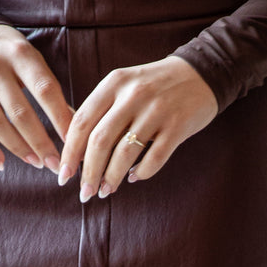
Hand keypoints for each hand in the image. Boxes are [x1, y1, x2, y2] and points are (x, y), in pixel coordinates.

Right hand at [0, 23, 74, 173]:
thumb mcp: (29, 57)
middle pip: (20, 113)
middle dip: (41, 143)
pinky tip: (1, 163)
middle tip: (56, 164)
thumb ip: (47, 87)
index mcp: (19, 53)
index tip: (74, 143)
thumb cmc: (5, 50)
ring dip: (19, 148)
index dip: (60, 119)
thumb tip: (72, 124)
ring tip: (36, 163)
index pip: (45, 90)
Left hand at [57, 56, 219, 199]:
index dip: (70, 152)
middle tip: (85, 193)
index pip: (82, 122)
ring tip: (106, 191)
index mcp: (113, 83)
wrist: (201, 73)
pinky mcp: (178, 126)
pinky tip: (135, 177)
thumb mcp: (123, 86)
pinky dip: (142, 173)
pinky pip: (154, 158)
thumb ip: (101, 111)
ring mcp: (157, 110)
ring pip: (125, 153)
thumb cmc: (154, 86)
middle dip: (89, 174)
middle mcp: (133, 94)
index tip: (64, 175)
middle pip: (100, 142)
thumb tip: (75, 153)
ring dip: (112, 178)